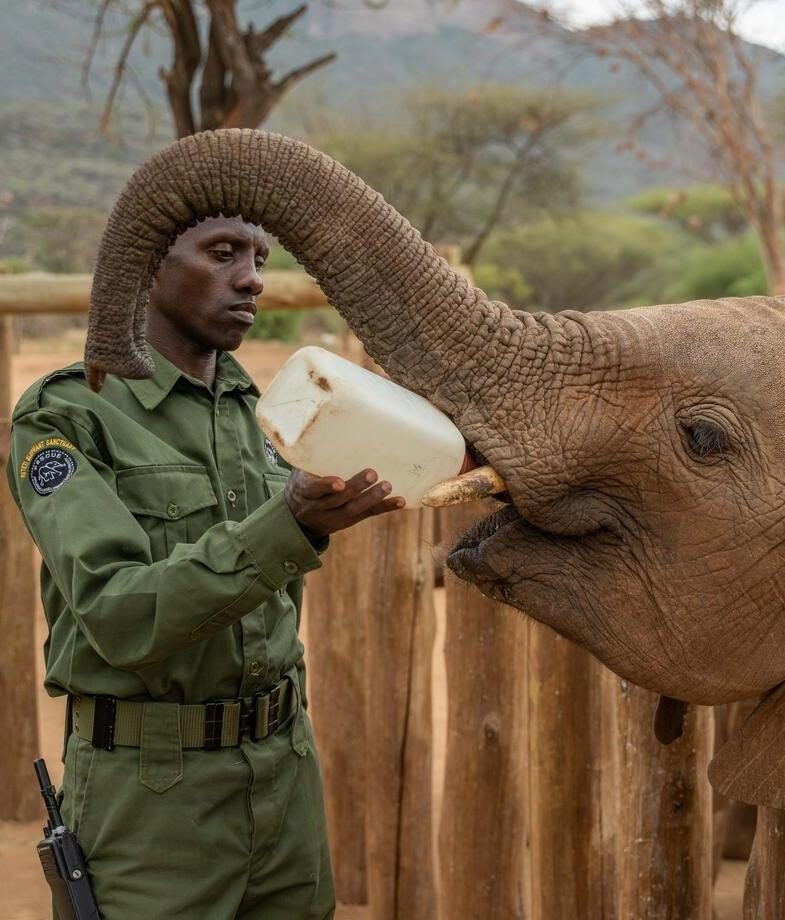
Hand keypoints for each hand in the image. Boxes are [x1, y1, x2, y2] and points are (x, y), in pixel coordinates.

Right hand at [284, 469, 405, 538]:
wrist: (299, 518)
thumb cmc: (303, 483)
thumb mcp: (299, 472)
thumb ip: (312, 457)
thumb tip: (328, 426)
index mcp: (305, 491)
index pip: (314, 490)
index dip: (326, 487)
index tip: (340, 483)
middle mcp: (319, 506)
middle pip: (338, 499)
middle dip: (356, 488)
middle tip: (372, 473)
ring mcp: (335, 516)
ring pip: (355, 509)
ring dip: (372, 498)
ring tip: (387, 486)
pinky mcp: (350, 520)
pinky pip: (369, 513)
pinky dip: (385, 507)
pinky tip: (400, 501)